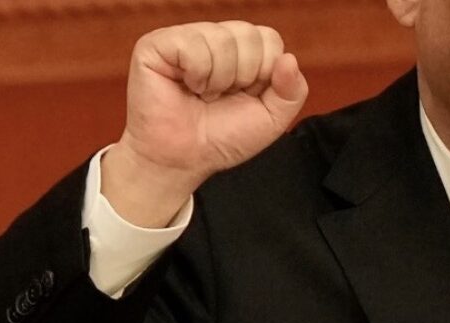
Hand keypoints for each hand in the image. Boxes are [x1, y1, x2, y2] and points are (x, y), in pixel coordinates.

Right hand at [101, 21, 308, 226]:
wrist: (183, 160)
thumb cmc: (221, 138)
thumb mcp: (271, 119)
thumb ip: (292, 91)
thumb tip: (289, 59)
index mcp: (242, 50)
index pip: (270, 38)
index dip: (264, 73)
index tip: (245, 95)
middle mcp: (215, 38)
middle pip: (249, 35)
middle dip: (243, 77)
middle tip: (221, 96)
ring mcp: (185, 37)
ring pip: (222, 39)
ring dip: (218, 80)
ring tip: (203, 94)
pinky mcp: (156, 44)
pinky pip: (193, 45)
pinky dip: (196, 74)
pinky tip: (186, 87)